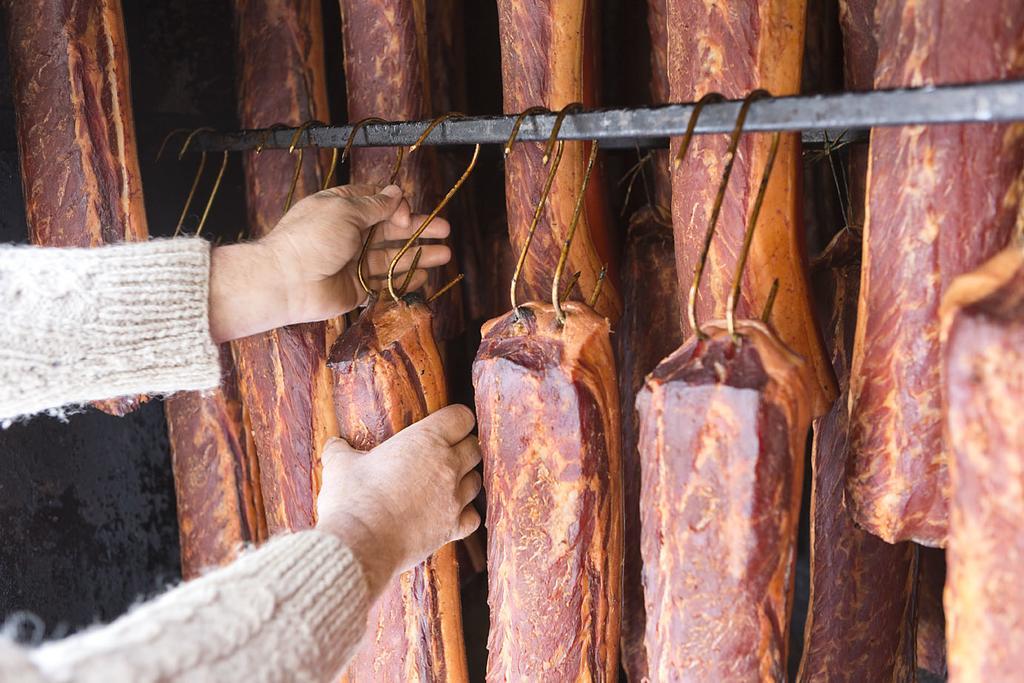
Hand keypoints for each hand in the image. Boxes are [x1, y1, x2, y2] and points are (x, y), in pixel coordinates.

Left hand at [208, 184, 450, 341]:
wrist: (287, 281)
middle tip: (445, 231)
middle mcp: (351, 233)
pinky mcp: (357, 288)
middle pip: (392, 229)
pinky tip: (426, 275)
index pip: (380, 202)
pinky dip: (405, 279)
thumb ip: (375, 205)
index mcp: (344, 208)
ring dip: (420, 254)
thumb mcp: (344, 210)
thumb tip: (396, 192)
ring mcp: (355, 262)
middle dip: (419, 230)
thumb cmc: (311, 238)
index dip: (397, 206)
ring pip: (393, 256)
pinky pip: (386, 282)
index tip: (404, 216)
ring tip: (446, 254)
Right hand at [315, 405, 482, 598]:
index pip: (461, 417)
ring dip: (465, 479)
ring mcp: (454, 499)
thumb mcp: (338, 466)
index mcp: (426, 440)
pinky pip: (473, 517)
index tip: (446, 423)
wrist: (360, 545)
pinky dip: (466, 514)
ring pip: (476, 481)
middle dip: (463, 447)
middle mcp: (447, 466)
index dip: (455, 419)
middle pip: (474, 448)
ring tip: (447, 482)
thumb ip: (340, 451)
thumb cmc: (351, 499)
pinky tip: (451, 514)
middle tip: (445, 452)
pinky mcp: (452, 528)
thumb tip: (334, 444)